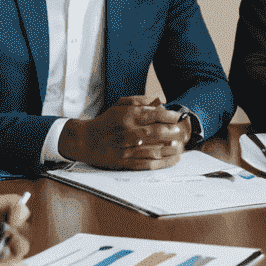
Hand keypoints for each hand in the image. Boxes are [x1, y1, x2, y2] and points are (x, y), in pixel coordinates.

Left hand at [0, 192, 30, 265]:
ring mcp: (0, 247)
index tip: (12, 221)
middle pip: (25, 228)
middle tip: (3, 238)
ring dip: (12, 249)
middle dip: (17, 234)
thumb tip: (22, 206)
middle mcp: (1, 230)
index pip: (21, 208)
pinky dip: (6, 263)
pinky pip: (12, 264)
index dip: (20, 214)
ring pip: (22, 247)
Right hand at [59, 96, 189, 169]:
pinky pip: (146, 164)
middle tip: (182, 132)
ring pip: (152, 149)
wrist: (84, 141)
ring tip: (180, 147)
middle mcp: (126, 132)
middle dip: (172, 132)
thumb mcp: (119, 105)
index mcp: (126, 116)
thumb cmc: (105, 122)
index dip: (169, 116)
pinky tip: (172, 160)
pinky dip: (161, 163)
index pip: (152, 114)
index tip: (178, 117)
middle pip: (155, 132)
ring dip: (170, 149)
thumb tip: (160, 101)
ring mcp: (125, 149)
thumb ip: (139, 101)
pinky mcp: (123, 163)